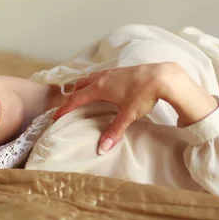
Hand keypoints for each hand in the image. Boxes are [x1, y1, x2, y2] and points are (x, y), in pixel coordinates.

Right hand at [52, 62, 218, 154]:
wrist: (163, 76)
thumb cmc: (144, 94)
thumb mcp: (128, 115)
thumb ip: (114, 131)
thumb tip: (101, 149)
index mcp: (100, 88)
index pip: (76, 98)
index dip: (64, 108)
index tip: (55, 116)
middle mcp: (103, 77)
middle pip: (81, 84)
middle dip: (72, 94)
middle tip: (66, 104)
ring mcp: (113, 72)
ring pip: (91, 77)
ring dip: (84, 85)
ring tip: (82, 93)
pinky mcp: (123, 70)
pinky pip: (102, 75)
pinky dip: (96, 81)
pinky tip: (104, 86)